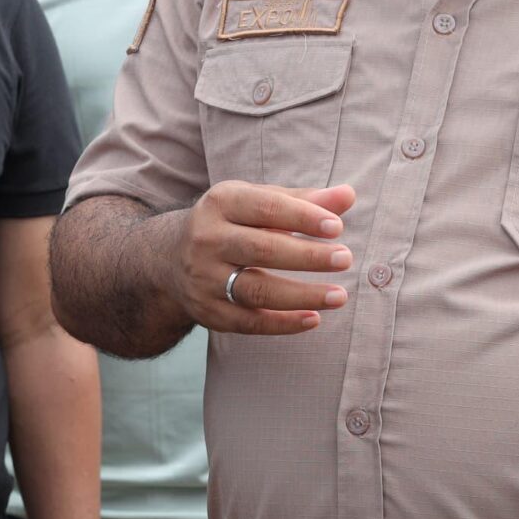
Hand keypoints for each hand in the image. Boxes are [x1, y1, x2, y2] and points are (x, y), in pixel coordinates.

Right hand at [172, 181, 356, 335]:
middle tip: (345, 258)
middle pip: (261, 249)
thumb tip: (348, 195)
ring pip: (256, 290)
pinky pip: (249, 322)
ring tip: (340, 295)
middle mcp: (207, 239)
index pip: (265, 208)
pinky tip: (314, 318)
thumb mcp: (259, 203)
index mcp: (221, 203)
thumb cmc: (232, 223)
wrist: (169, 259)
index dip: (302, 217)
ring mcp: (204, 278)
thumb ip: (304, 201)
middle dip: (307, 256)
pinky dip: (284, 323)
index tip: (337, 227)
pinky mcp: (208, 312)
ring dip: (302, 295)